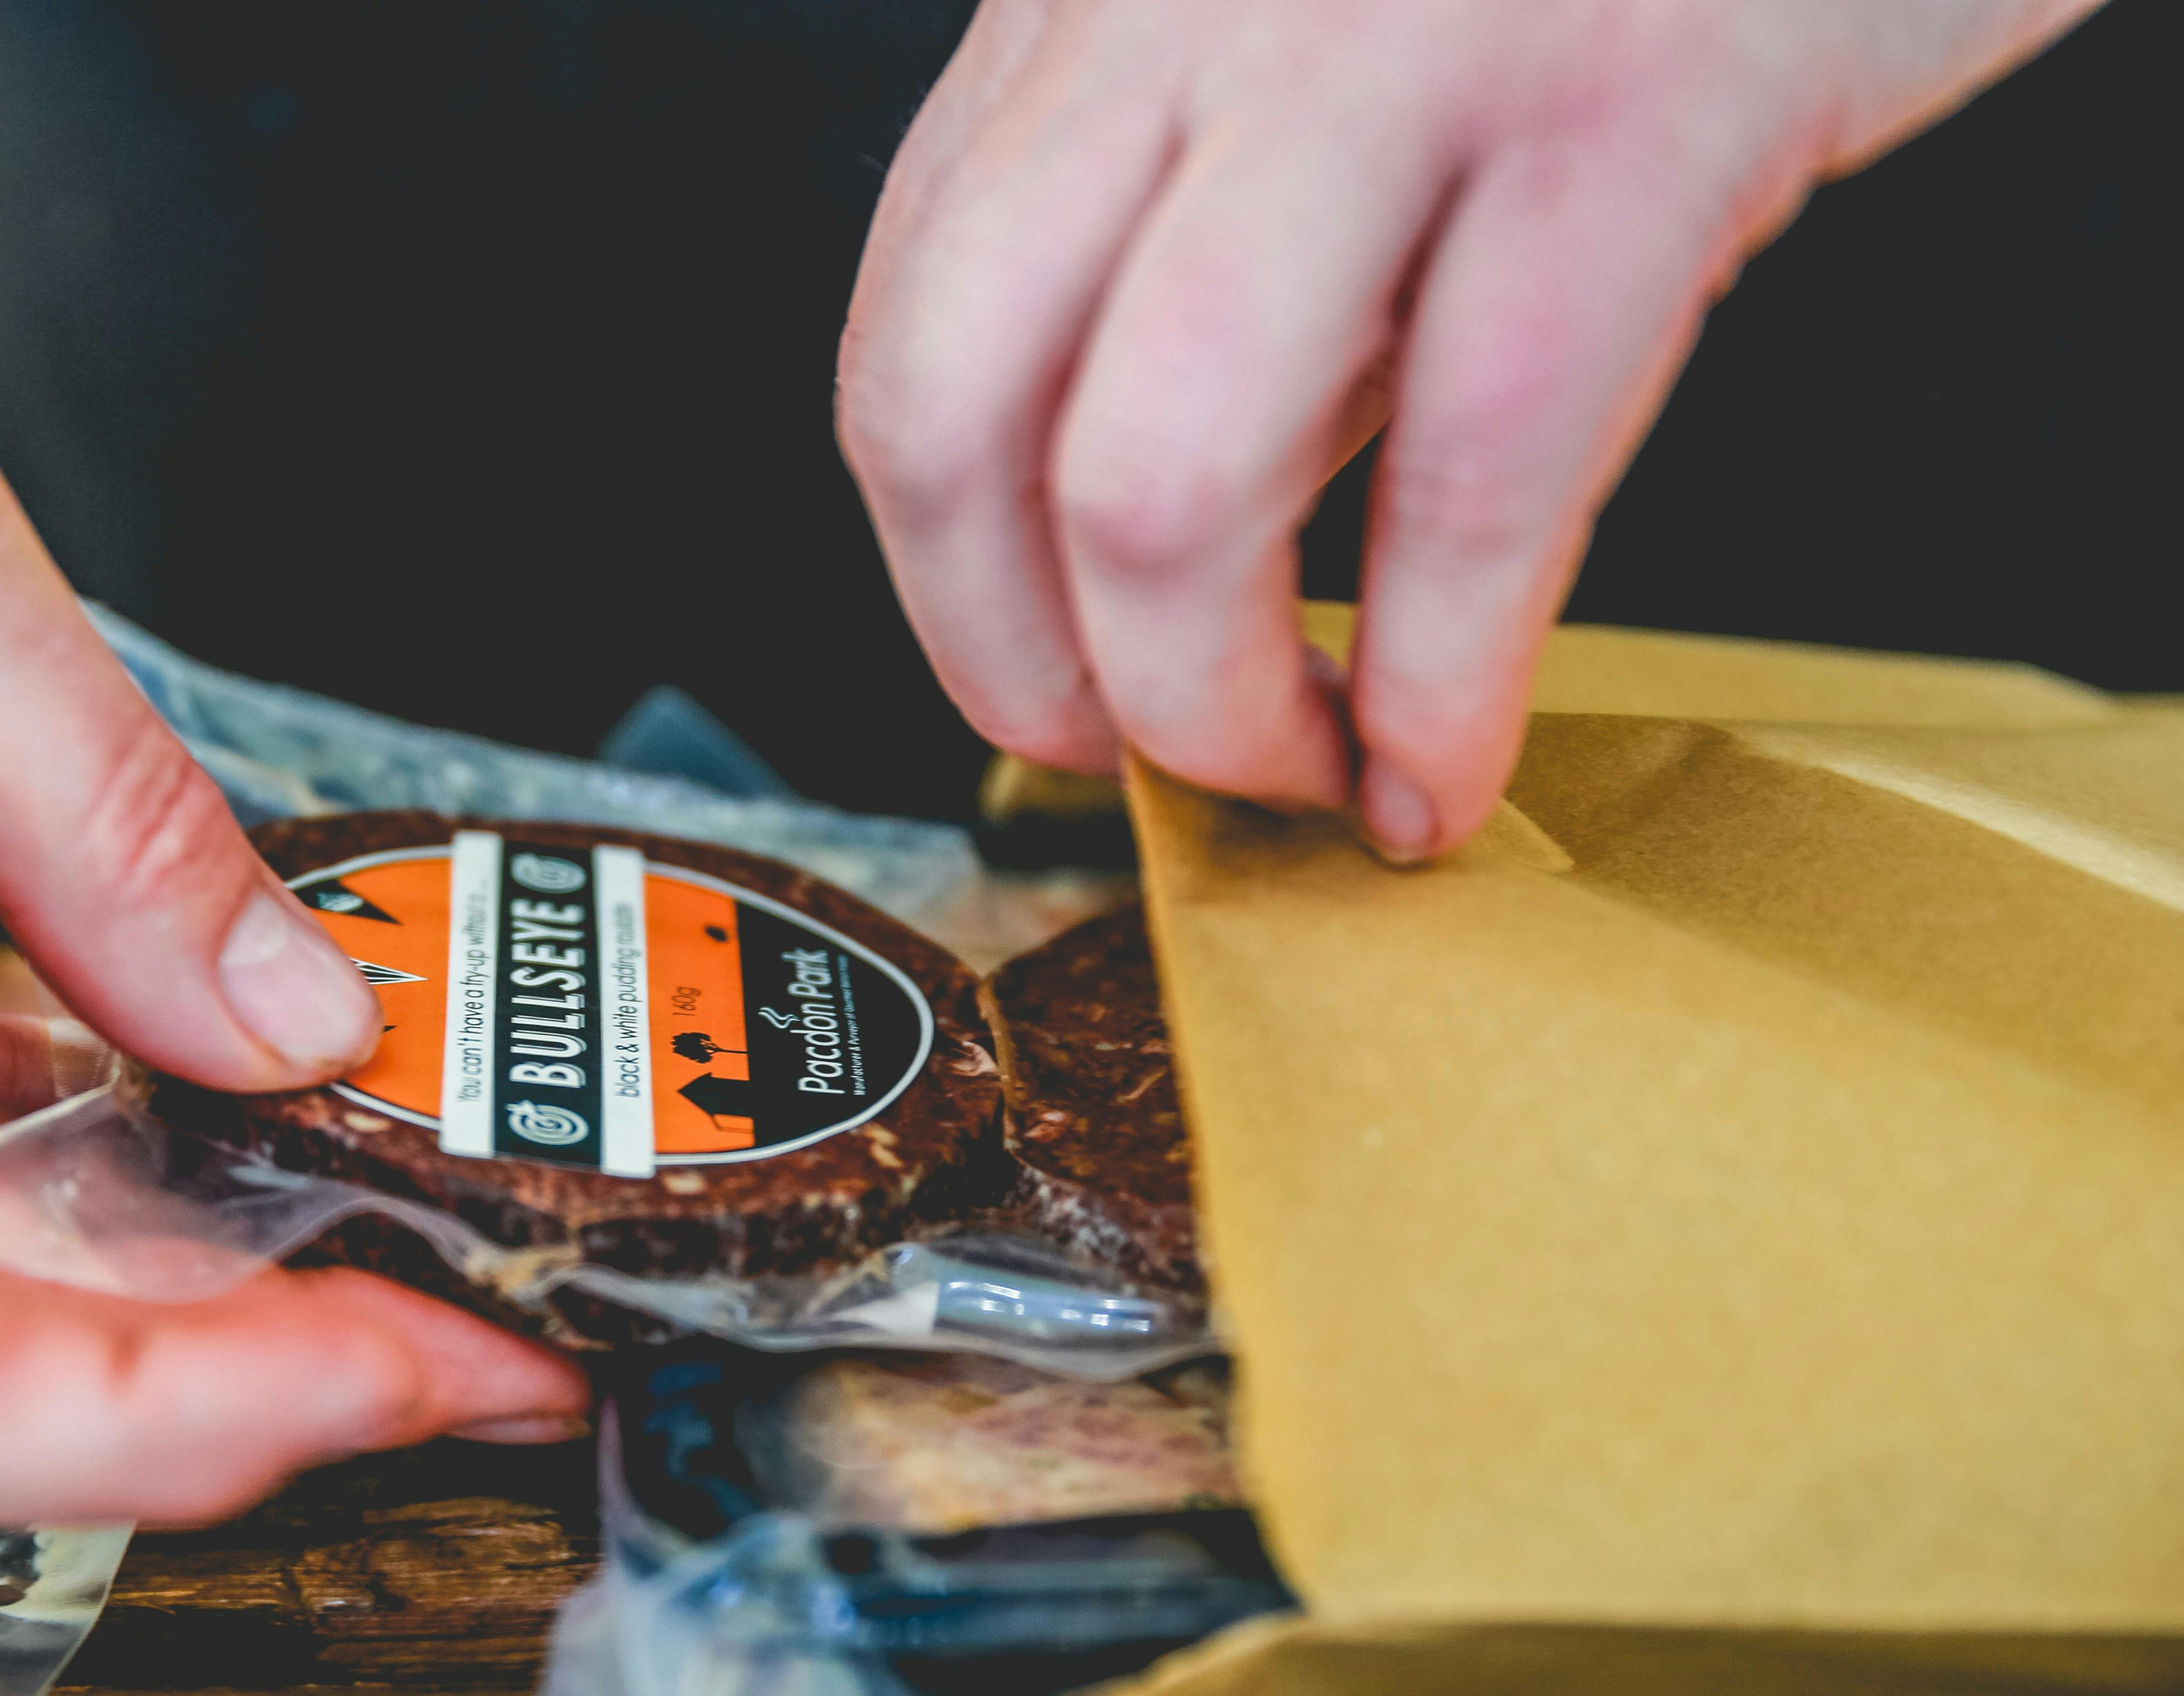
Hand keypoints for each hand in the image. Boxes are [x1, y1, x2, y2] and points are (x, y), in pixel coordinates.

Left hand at [839, 0, 2100, 857]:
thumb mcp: (1330, 68)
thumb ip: (1221, 263)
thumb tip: (1162, 564)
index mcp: (1103, 9)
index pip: (909, 347)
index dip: (954, 589)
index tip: (1058, 694)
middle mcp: (1187, 3)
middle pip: (950, 421)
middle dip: (1026, 672)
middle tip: (1149, 758)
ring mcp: (1391, 44)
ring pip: (1153, 475)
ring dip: (1213, 706)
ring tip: (1313, 773)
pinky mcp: (1632, 100)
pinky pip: (1466, 468)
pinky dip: (1440, 682)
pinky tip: (1450, 758)